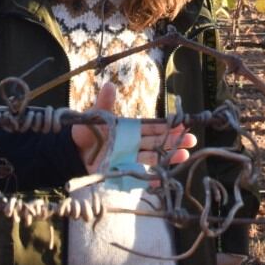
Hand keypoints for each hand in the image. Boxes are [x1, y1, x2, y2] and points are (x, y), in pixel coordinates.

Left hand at [69, 84, 194, 172]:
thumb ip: (104, 103)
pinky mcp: (124, 172)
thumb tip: (109, 85)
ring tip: (185, 155)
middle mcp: (134, 143)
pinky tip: (163, 179)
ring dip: (170, 157)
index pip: (152, 127)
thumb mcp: (95, 116)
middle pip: (158, 142)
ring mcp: (130, 158)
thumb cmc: (85, 132)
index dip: (167, 125)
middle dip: (175, 140)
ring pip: (154, 157)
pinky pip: (140, 176)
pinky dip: (151, 179)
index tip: (182, 123)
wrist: (72, 153)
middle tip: (192, 139)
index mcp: (131, 128)